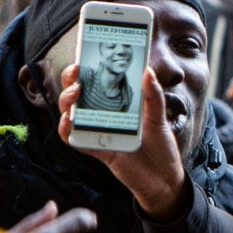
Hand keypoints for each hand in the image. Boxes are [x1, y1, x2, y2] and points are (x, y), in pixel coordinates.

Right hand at [57, 65, 189, 221]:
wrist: (164, 178)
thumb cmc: (161, 146)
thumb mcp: (160, 118)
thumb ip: (153, 96)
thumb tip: (147, 71)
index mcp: (117, 103)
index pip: (96, 81)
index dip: (85, 67)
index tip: (84, 54)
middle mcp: (103, 116)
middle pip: (77, 94)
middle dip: (71, 80)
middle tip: (77, 73)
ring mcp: (98, 132)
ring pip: (71, 114)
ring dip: (67, 101)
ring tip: (76, 94)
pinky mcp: (97, 150)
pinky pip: (75, 140)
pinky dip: (67, 131)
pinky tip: (69, 121)